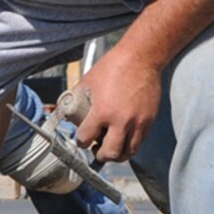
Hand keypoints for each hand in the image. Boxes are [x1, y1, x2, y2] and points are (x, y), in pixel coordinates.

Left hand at [73, 48, 163, 163]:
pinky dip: (130, 145)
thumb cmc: (113, 67)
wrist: (141, 58)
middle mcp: (121, 120)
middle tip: (96, 150)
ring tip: (111, 147)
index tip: (82, 140)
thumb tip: (64, 111)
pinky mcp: (150, 120)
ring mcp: (138, 122)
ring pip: (127, 153)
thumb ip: (75, 99)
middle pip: (109, 154)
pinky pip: (140, 142)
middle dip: (100, 155)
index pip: (86, 139)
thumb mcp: (87, 82)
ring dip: (117, 154)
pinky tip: (124, 138)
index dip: (81, 142)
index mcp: (102, 111)